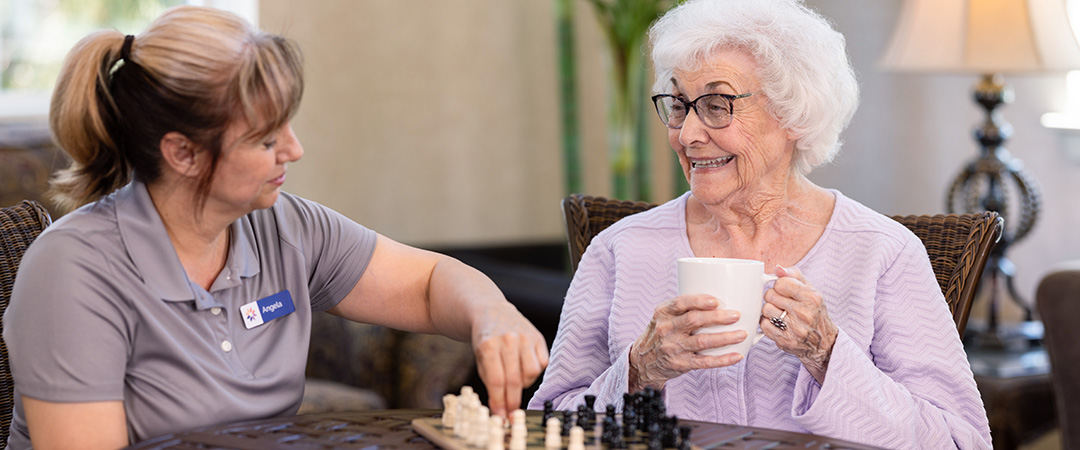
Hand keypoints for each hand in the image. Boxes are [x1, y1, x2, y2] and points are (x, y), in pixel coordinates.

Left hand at [472, 307, 548, 417]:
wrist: (492, 312)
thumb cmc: (485, 340)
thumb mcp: (480, 359)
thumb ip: (490, 382)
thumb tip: (500, 409)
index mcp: (489, 345)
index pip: (496, 381)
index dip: (499, 402)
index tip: (501, 417)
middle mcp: (508, 339)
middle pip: (514, 380)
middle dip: (512, 401)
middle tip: (510, 413)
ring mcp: (525, 337)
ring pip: (532, 372)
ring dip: (524, 383)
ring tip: (516, 380)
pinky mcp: (538, 337)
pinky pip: (542, 363)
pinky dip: (534, 372)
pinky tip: (524, 367)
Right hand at [628, 294, 747, 391]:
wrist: (644, 360)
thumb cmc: (661, 332)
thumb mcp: (664, 316)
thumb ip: (684, 307)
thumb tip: (720, 295)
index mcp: (663, 312)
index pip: (679, 303)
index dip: (698, 301)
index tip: (715, 300)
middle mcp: (666, 329)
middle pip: (693, 321)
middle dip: (717, 317)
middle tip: (736, 315)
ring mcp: (673, 348)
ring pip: (702, 341)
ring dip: (725, 338)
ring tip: (742, 334)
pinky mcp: (681, 364)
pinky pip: (704, 362)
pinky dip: (723, 360)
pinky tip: (737, 356)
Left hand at [760, 265, 836, 383]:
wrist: (823, 342)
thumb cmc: (814, 312)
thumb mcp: (811, 290)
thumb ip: (794, 276)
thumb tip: (778, 268)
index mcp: (812, 297)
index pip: (780, 283)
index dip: (779, 285)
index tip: (784, 290)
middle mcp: (804, 313)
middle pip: (770, 295)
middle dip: (773, 297)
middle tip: (781, 303)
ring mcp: (795, 328)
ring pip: (765, 310)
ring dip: (769, 311)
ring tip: (779, 313)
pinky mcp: (785, 340)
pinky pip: (764, 325)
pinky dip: (768, 323)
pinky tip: (777, 324)